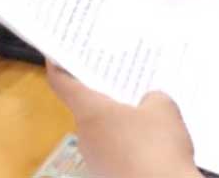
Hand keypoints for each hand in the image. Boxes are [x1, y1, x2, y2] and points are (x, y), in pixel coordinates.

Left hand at [44, 63, 197, 177]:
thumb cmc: (157, 148)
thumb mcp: (164, 109)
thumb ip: (153, 97)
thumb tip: (149, 102)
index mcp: (90, 112)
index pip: (61, 83)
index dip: (57, 65)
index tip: (55, 54)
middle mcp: (86, 136)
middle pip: (87, 108)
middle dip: (105, 95)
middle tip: (123, 79)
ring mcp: (96, 160)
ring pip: (104, 132)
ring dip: (120, 123)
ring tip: (149, 113)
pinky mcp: (109, 176)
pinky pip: (116, 153)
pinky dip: (129, 146)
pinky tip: (154, 145)